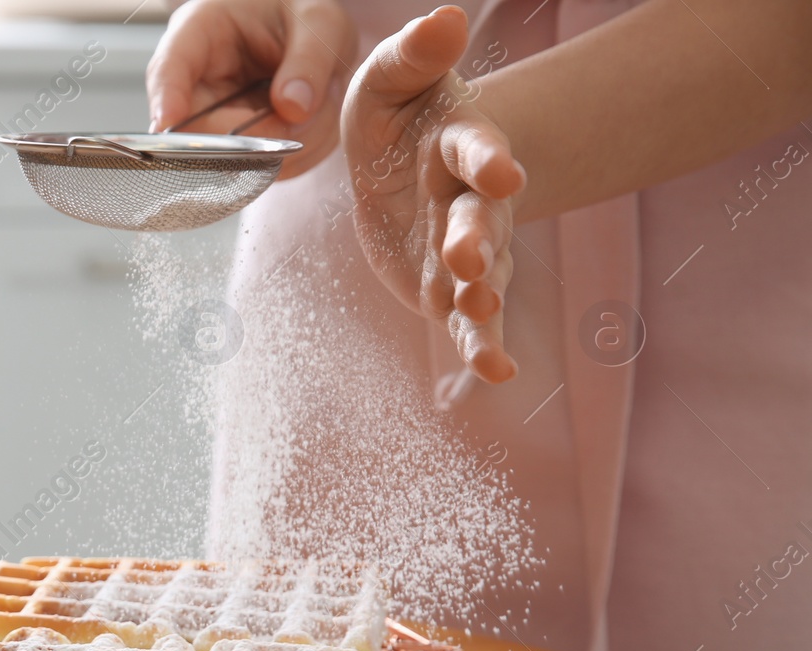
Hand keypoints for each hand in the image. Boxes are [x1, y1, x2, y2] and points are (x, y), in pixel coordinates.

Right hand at [146, 0, 355, 178]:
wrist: (313, 34)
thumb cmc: (302, 12)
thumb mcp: (317, 20)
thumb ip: (309, 58)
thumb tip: (293, 108)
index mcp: (199, 34)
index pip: (168, 70)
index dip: (166, 99)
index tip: (167, 122)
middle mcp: (197, 84)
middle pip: (199, 132)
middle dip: (255, 134)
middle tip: (302, 113)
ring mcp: (215, 122)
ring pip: (237, 161)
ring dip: (287, 144)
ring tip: (317, 101)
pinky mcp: (239, 150)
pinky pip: (264, 171)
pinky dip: (299, 154)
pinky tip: (313, 119)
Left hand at [342, 5, 523, 381]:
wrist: (400, 167)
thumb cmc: (398, 118)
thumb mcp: (389, 79)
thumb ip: (413, 54)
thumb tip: (444, 17)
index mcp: (460, 143)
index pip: (476, 148)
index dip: (488, 159)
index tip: (502, 171)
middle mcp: (472, 199)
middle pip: (480, 218)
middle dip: (477, 236)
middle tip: (470, 255)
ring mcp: (466, 248)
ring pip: (483, 275)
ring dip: (481, 295)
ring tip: (479, 313)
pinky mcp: (450, 289)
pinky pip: (470, 321)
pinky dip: (482, 345)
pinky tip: (496, 374)